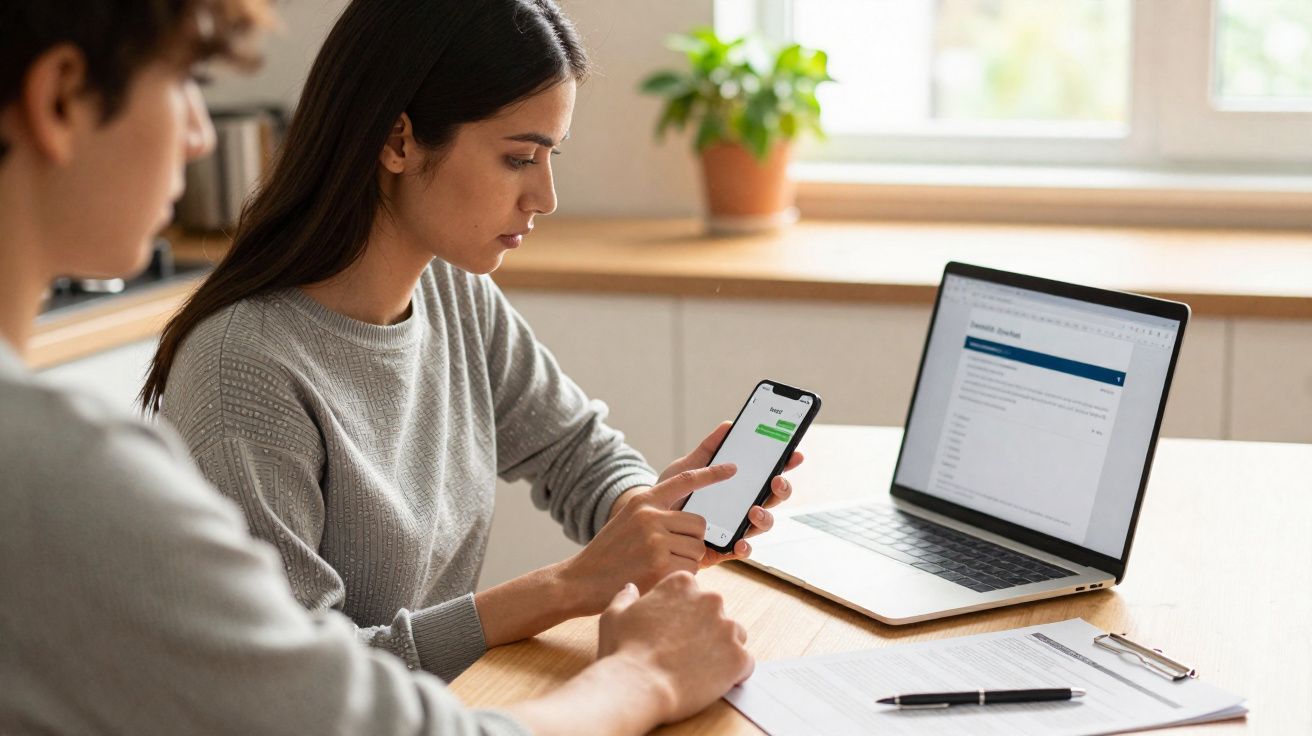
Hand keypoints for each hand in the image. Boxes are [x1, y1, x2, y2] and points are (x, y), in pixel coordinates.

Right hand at [559, 463, 737, 613]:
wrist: (579, 581)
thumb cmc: (607, 556)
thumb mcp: (627, 522)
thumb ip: (655, 515)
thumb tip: (693, 521)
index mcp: (643, 501)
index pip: (685, 480)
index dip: (711, 473)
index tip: (732, 468)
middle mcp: (650, 515)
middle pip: (699, 524)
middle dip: (693, 542)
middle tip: (671, 555)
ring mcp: (655, 539)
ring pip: (698, 548)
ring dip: (687, 562)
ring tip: (660, 568)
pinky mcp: (660, 563)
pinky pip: (691, 569)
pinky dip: (681, 578)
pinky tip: (658, 580)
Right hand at [598, 573, 752, 724]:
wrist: (638, 686)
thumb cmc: (624, 650)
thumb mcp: (614, 615)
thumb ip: (627, 597)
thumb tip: (631, 588)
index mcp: (682, 584)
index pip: (691, 592)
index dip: (681, 612)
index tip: (670, 629)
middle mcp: (710, 600)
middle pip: (714, 612)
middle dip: (703, 629)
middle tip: (681, 651)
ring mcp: (728, 628)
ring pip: (733, 636)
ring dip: (720, 648)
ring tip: (696, 667)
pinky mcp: (739, 657)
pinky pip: (744, 663)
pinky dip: (732, 672)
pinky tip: (710, 680)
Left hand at [654, 421, 803, 565]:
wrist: (648, 522)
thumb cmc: (672, 493)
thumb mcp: (688, 468)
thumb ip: (708, 449)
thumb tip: (729, 425)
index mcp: (739, 485)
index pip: (768, 474)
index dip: (785, 465)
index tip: (794, 455)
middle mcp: (743, 506)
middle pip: (773, 498)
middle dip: (781, 489)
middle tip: (775, 480)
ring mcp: (736, 527)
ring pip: (763, 524)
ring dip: (764, 517)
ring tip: (754, 511)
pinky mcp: (724, 548)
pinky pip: (742, 550)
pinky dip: (744, 547)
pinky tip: (740, 542)